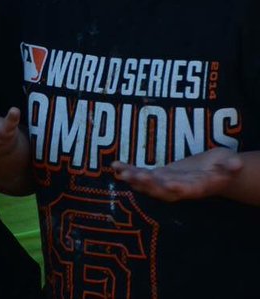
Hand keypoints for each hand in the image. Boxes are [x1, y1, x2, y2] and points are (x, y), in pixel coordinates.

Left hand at [112, 148, 242, 202]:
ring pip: (148, 184)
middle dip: (150, 184)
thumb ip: (231, 166)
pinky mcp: (158, 176)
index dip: (178, 188)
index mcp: (197, 187)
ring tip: (121, 173)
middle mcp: (179, 189)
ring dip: (134, 179)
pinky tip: (115, 166)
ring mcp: (166, 183)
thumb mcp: (229, 165)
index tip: (169, 185)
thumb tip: (238, 164)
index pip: (187, 190)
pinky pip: (141, 175)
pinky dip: (128, 170)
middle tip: (137, 177)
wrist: (214, 173)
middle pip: (163, 190)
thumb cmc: (223, 168)